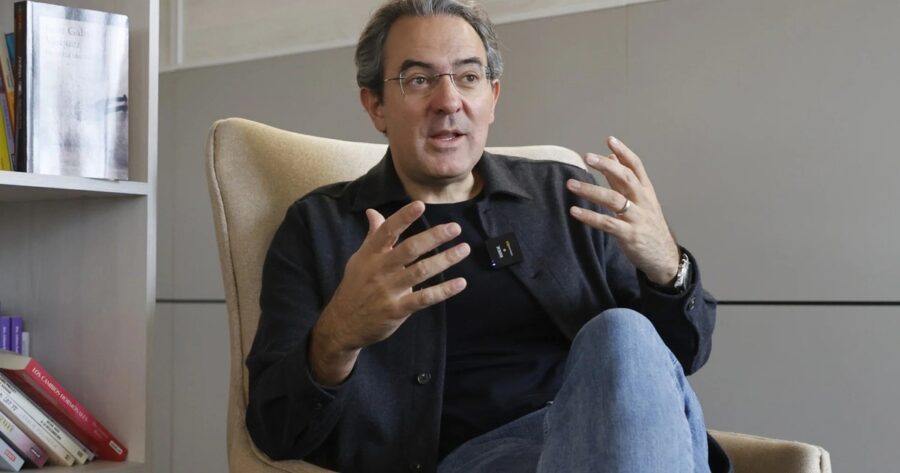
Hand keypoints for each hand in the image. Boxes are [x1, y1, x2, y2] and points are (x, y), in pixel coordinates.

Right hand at [309, 201, 469, 384]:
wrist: (342, 324)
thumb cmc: (355, 287)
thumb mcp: (359, 259)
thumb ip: (372, 236)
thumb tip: (373, 211)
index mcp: (371, 255)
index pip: (387, 231)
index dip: (403, 217)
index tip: (420, 205)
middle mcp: (379, 270)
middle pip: (409, 249)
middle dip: (433, 237)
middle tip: (455, 228)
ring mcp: (388, 290)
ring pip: (420, 271)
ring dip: (445, 260)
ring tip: (464, 250)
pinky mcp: (396, 310)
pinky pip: (423, 299)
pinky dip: (443, 291)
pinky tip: (460, 283)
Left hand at [566, 136, 679, 285]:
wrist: (664, 257)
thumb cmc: (648, 226)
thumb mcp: (640, 201)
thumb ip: (624, 181)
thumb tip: (611, 158)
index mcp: (646, 191)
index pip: (636, 167)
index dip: (624, 152)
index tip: (610, 140)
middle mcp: (643, 202)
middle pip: (626, 178)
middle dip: (607, 166)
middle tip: (587, 157)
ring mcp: (637, 218)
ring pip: (614, 200)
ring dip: (591, 190)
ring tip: (571, 184)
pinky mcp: (629, 235)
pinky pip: (607, 223)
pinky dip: (590, 216)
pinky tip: (575, 211)